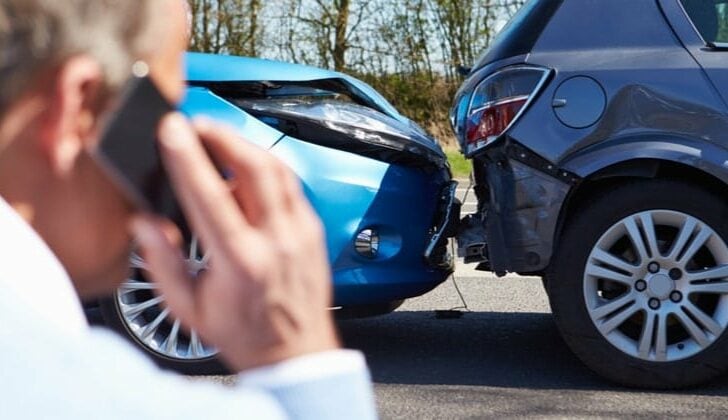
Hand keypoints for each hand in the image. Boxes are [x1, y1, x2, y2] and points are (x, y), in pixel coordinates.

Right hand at [130, 113, 339, 371]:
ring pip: (277, 169)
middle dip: (222, 135)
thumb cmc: (244, 333)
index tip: (171, 129)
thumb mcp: (189, 308)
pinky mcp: (313, 229)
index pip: (211, 195)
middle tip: (196, 125)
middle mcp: (277, 241)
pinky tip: (246, 167)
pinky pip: (291, 184)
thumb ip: (162, 263)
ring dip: (245, 145)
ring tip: (217, 138)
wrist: (296, 352)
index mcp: (241, 262)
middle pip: (254, 167)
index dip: (187, 157)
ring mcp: (301, 232)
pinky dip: (266, 167)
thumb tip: (143, 222)